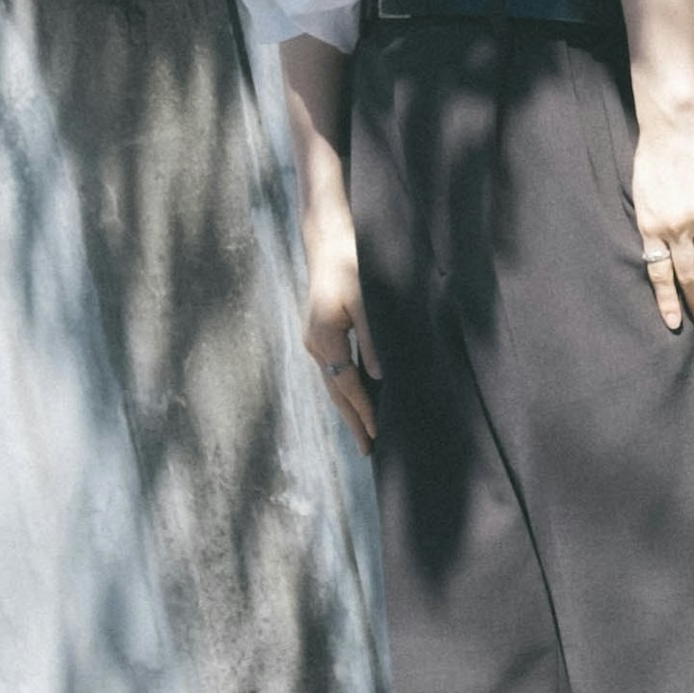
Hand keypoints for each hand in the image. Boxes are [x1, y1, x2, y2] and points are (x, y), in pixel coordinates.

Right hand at [303, 219, 377, 448]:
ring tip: (362, 434)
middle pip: (336, 391)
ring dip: (348, 409)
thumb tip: (378, 375)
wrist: (327, 241)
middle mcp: (315, 344)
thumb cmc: (350, 264)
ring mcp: (314, 340)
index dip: (363, 410)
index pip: (347, 384)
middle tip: (368, 451)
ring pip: (332, 383)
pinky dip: (344, 390)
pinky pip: (333, 371)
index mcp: (325, 338)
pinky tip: (354, 399)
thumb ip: (371, 338)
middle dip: (353, 421)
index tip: (377, 433)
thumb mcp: (365, 299)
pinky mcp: (319, 334)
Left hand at [631, 93, 693, 336]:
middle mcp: (675, 230)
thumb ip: (651, 224)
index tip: (674, 323)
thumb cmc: (652, 155)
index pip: (659, 274)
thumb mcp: (641, 195)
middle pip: (688, 276)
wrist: (674, 126)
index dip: (667, 301)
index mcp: (651, 227)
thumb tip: (659, 249)